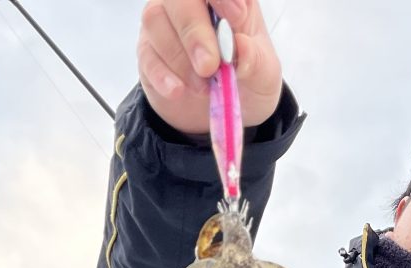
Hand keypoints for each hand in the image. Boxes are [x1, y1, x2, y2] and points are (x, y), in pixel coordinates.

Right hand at [138, 0, 282, 133]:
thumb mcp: (264, 75)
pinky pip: (146, 54)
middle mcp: (191, 3)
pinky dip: (162, 75)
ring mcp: (165, 23)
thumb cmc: (247, 80)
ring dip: (181, 59)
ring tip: (204, 87)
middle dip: (194, 31)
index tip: (236, 18)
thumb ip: (256, 59)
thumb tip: (241, 46)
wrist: (225, 114)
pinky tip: (178, 91)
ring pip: (155, 21)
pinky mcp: (148, 50)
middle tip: (210, 66)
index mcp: (226, 0)